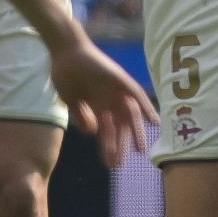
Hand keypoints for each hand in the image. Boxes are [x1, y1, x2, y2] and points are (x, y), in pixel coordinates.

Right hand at [50, 41, 158, 166]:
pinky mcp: (121, 79)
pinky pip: (137, 94)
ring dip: (136, 131)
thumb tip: (91, 133)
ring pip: (131, 114)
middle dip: (121, 145)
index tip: (109, 163)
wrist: (65, 52)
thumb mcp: (71, 100)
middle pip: (121, 126)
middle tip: (121, 164)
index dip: (109, 147)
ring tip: (140, 150)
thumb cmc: (65, 74)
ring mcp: (117, 90)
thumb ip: (82, 115)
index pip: (107, 131)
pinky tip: (153, 120)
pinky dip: (146, 106)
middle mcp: (110, 100)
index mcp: (98, 107)